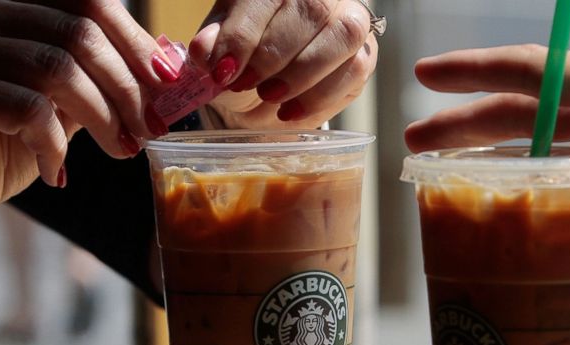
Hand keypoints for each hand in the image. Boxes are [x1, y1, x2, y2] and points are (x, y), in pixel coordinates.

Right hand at [0, 0, 179, 246]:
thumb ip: (101, 78)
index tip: (170, 86)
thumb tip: (171, 62)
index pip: (88, 2)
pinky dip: (54, 144)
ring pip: (60, 70)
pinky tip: (57, 170)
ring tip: (120, 150)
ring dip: (103, 117)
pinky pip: (30, 109)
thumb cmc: (3, 148)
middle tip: (150, 130)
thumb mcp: (62, 105)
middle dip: (128, 86)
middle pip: (80, 33)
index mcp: (5, 4)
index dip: (137, 43)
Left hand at [189, 0, 378, 128]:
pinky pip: (355, 69)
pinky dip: (319, 96)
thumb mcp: (220, 49)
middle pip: (310, 8)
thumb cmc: (244, 59)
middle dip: (272, 54)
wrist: (266, 88)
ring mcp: (349, 17)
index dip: (243, 33)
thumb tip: (204, 50)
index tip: (223, 71)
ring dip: (301, 73)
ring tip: (269, 97)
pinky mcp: (365, 52)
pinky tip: (291, 111)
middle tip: (245, 84)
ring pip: (342, 34)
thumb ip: (212, 46)